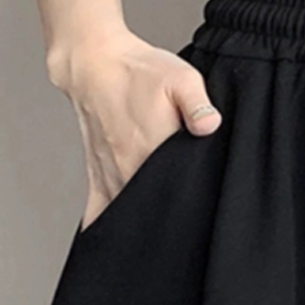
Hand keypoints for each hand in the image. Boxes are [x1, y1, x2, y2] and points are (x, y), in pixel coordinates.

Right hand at [49, 27, 221, 231]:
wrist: (94, 62)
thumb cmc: (140, 70)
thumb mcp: (181, 79)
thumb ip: (198, 103)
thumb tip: (211, 125)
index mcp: (152, 152)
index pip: (178, 195)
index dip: (193, 210)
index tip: (204, 219)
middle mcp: (128, 169)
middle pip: (154, 210)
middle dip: (171, 222)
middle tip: (188, 234)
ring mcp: (111, 174)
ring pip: (127, 214)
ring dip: (143, 226)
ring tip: (162, 239)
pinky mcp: (97, 172)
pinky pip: (98, 209)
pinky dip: (106, 226)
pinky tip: (117, 243)